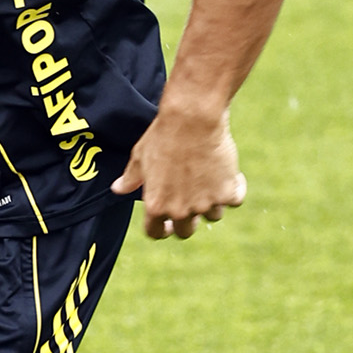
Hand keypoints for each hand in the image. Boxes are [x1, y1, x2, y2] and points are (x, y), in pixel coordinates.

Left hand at [113, 97, 247, 239]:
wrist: (191, 119)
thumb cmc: (162, 136)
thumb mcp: (140, 157)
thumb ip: (130, 178)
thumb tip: (117, 189)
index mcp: (156, 205)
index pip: (155, 233)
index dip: (161, 230)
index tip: (167, 225)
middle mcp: (180, 210)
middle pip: (185, 231)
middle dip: (187, 220)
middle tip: (190, 200)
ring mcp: (205, 204)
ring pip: (212, 215)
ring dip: (211, 202)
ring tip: (209, 179)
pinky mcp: (227, 192)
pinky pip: (235, 200)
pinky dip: (235, 189)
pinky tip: (230, 175)